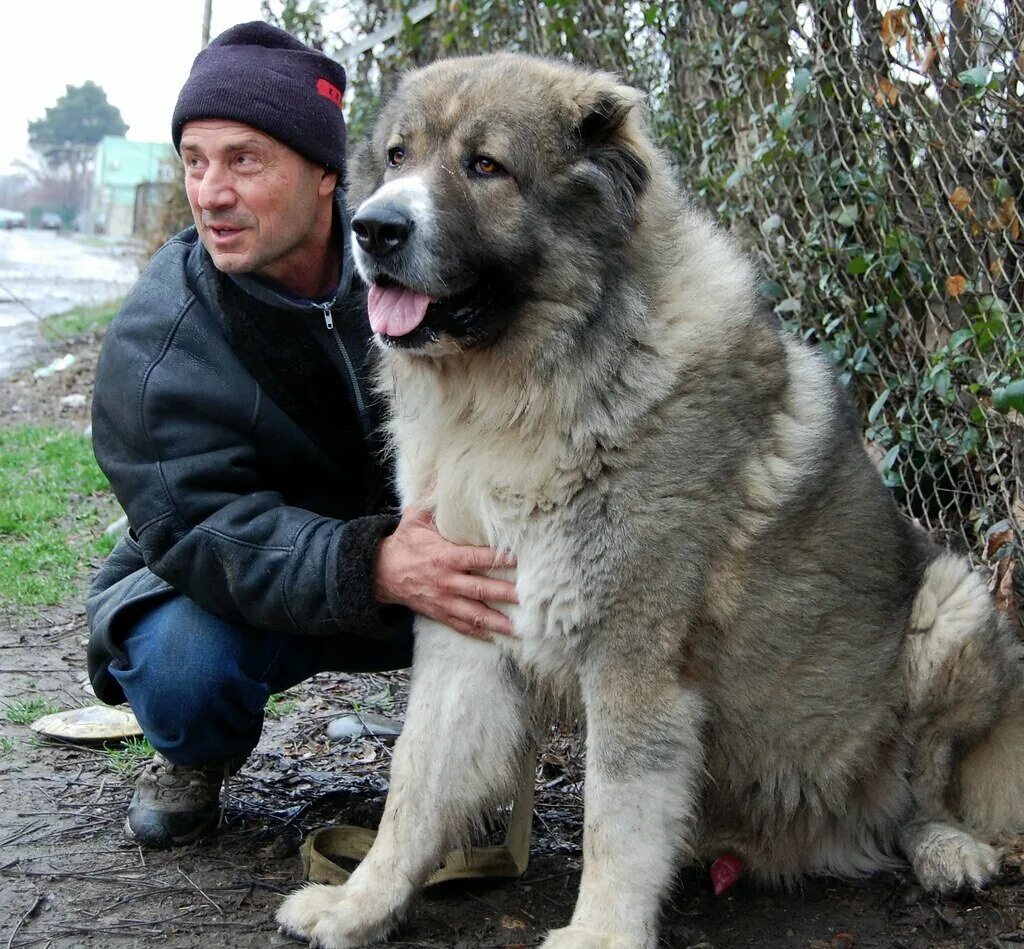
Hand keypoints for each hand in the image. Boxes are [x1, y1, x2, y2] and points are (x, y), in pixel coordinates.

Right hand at [374, 506, 517, 639]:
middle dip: (506, 594)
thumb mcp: (415, 517)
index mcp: (445, 557)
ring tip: (520, 629)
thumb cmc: (404, 542)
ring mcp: (444, 601)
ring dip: (498, 622)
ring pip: (475, 614)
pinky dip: (480, 633)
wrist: (380, 573)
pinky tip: (497, 637)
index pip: (477, 558)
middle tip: (529, 599)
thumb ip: (433, 498)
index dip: (498, 559)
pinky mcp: (440, 613)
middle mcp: (447, 581)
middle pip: (482, 590)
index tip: (519, 560)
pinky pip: (462, 626)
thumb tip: (446, 473)